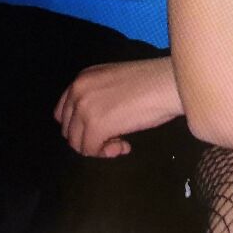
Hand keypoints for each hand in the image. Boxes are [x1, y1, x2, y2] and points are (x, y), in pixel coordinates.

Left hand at [54, 57, 182, 157]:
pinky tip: (126, 145)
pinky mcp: (96, 126)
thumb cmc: (151, 82)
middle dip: (89, 139)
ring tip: (121, 142)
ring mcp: (84, 108)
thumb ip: (97, 96)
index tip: (101, 130)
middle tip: (114, 138)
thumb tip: (90, 124)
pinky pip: (91, 151)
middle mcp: (78, 90)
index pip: (63, 112)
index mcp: (82, 78)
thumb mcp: (114, 82)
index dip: (80, 126)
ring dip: (98, 148)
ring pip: (78, 144)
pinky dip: (108, 153)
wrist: (169, 83)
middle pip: (68, 130)